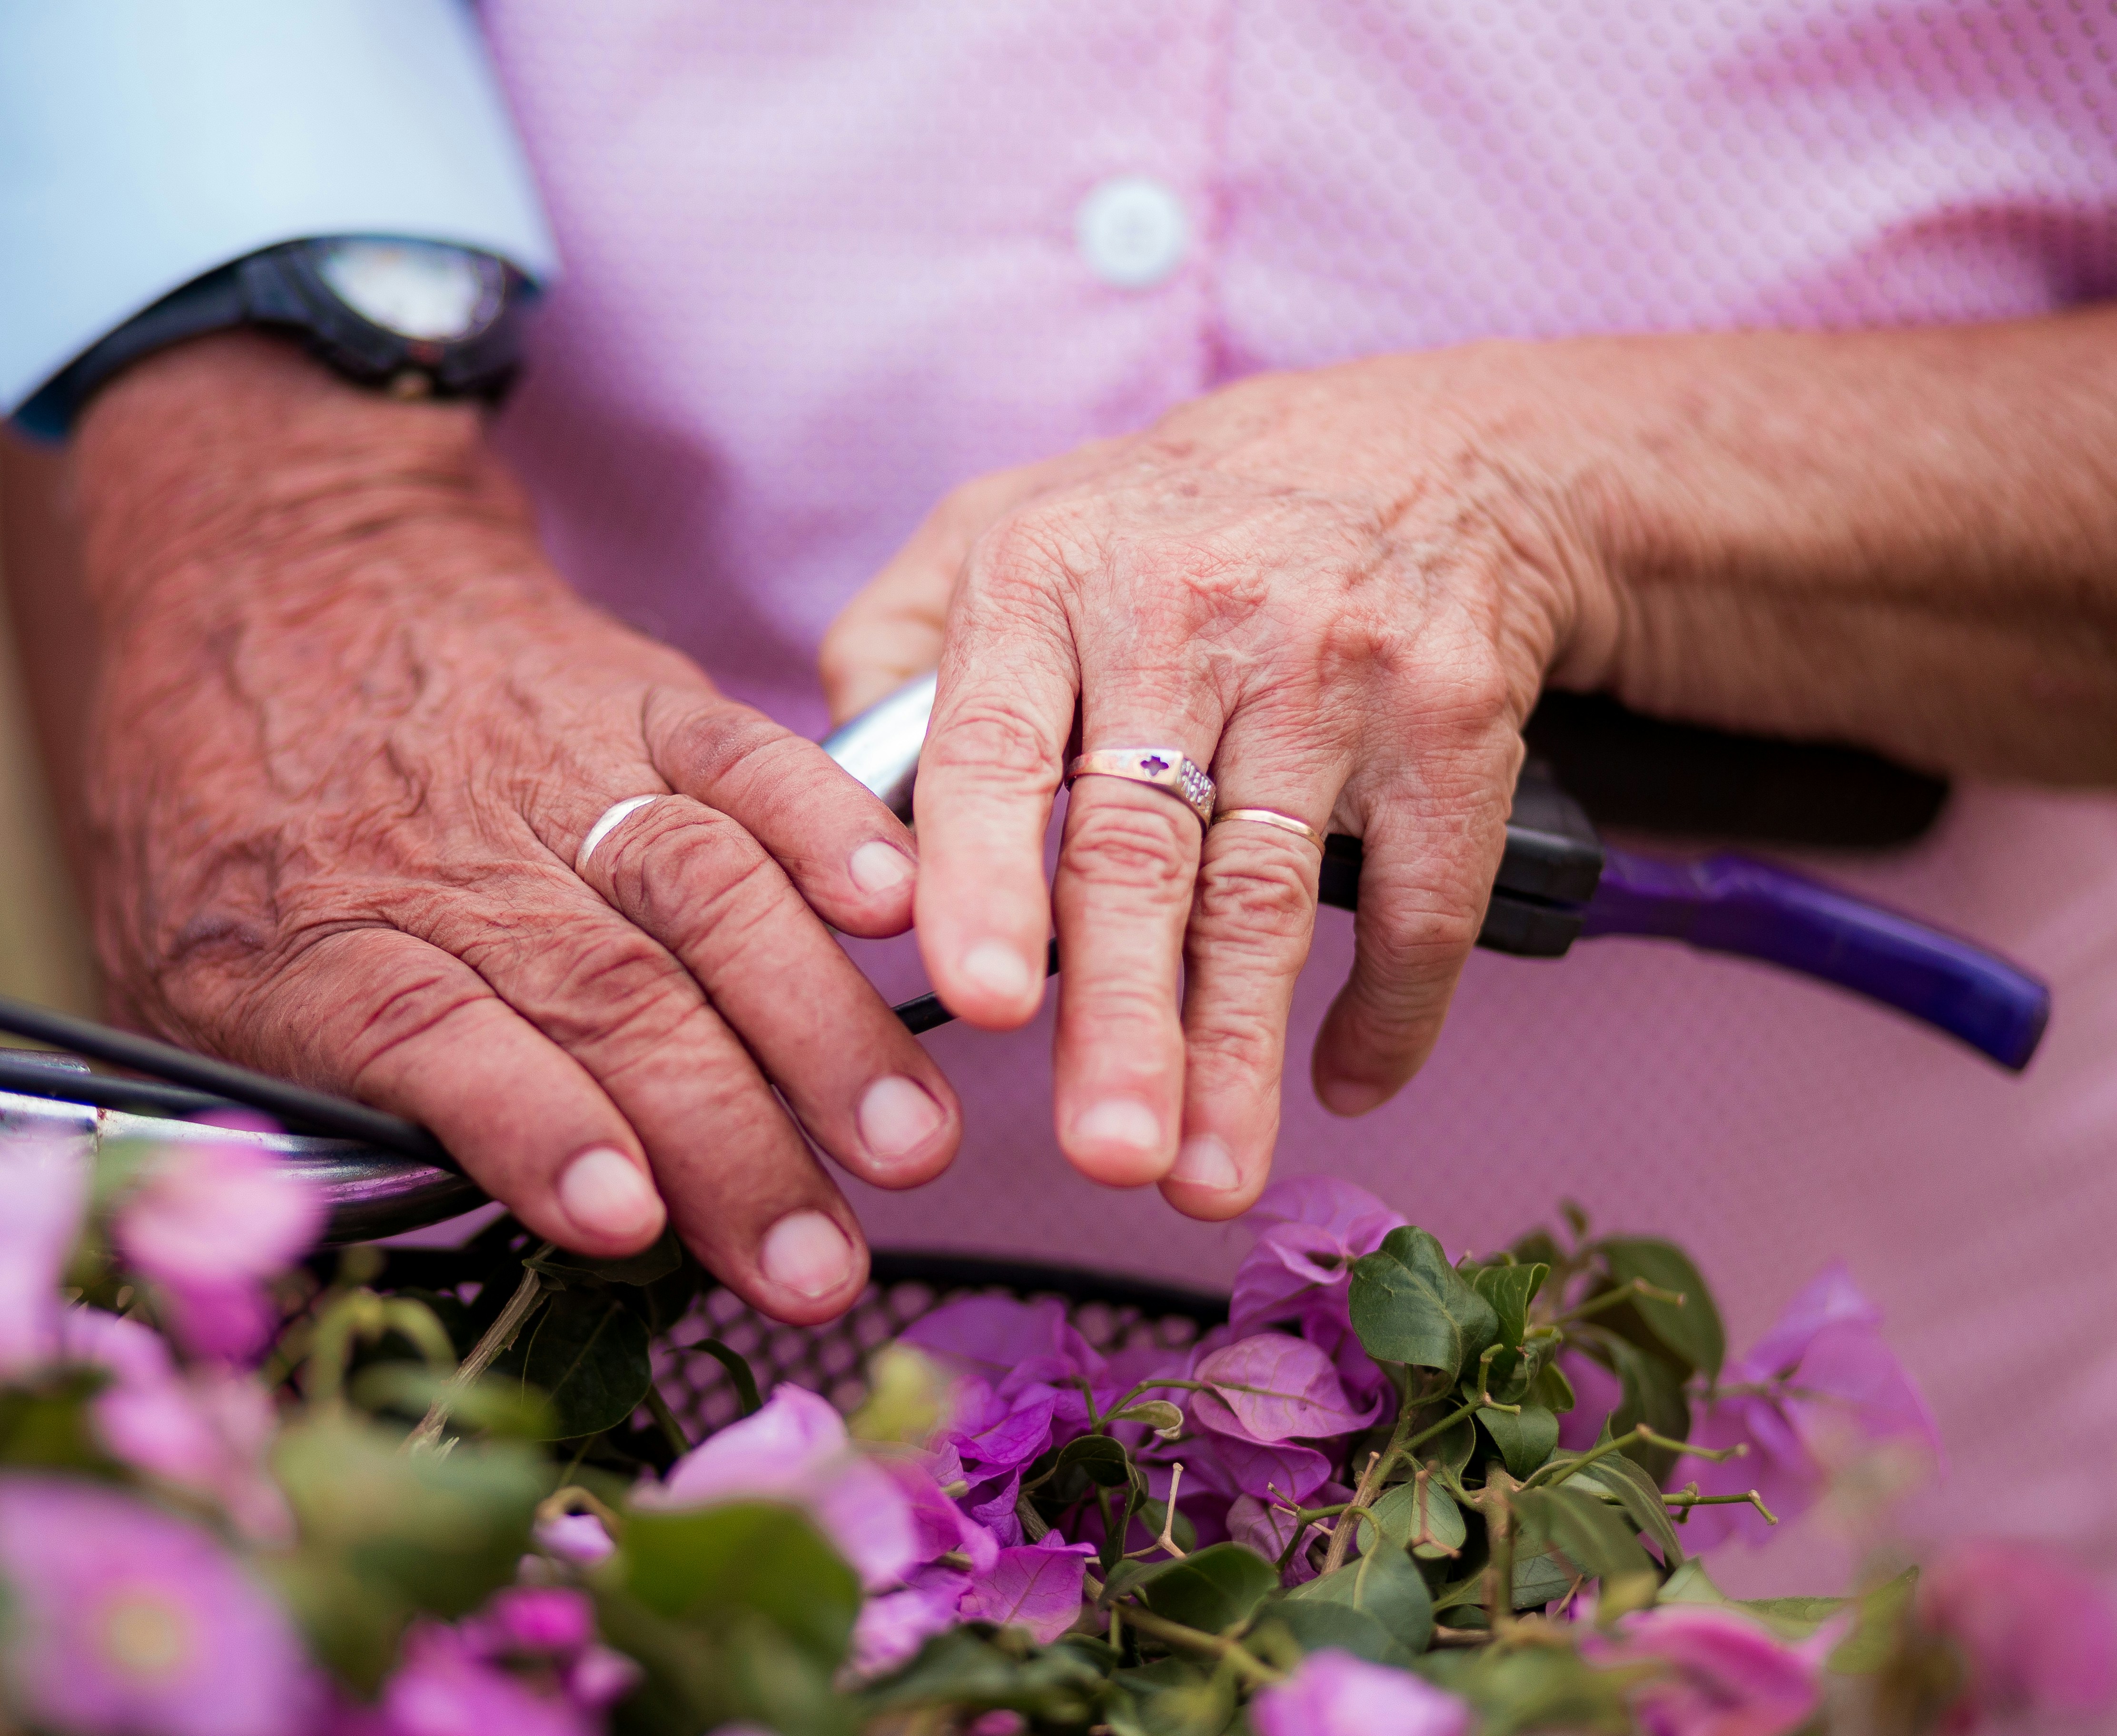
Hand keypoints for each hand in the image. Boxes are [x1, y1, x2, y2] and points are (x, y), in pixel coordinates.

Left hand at [71, 335, 962, 1322]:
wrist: (265, 561)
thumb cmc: (215, 804)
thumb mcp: (167, 965)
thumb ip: (270, 1093)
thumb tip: (390, 1233)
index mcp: (305, 936)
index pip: (423, 1035)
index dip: (530, 1124)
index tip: (629, 1216)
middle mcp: (440, 853)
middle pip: (601, 996)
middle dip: (731, 1141)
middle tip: (822, 1267)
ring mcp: (551, 766)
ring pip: (699, 893)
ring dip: (816, 1024)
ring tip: (906, 1139)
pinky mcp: (636, 698)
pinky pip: (744, 759)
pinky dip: (828, 828)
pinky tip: (899, 910)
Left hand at [821, 345, 1623, 1217]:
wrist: (1425, 453)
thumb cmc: (1170, 526)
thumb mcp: (1007, 524)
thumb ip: (893, 647)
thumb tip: (839, 798)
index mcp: (1049, 574)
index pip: (996, 743)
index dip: (983, 876)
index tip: (971, 997)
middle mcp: (1189, 613)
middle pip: (1140, 848)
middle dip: (1121, 1016)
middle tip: (1101, 1155)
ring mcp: (1332, 666)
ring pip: (1270, 894)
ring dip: (1237, 1054)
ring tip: (1203, 1183)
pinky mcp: (1452, 718)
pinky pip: (1423, 897)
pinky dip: (1389, 1010)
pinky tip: (1345, 1087)